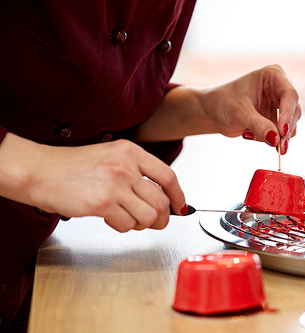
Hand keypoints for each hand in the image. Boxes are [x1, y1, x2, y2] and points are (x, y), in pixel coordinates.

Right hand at [0, 134, 185, 231]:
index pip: (168, 176)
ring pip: (148, 216)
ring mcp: (114, 185)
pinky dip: (122, 227)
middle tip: (154, 222)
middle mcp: (126, 166)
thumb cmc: (72, 166)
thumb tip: (162, 195)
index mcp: (131, 152)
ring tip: (127, 218)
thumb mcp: (111, 157)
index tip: (180, 207)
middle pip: (162, 201)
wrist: (40, 171)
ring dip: (142, 224)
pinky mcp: (102, 203)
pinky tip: (110, 218)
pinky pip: (127, 225)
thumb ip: (136, 172)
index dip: (178, 196)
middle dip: (162, 218)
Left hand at [201, 64, 300, 153]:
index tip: (282, 132)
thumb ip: (259, 125)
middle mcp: (279, 88)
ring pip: (290, 125)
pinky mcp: (275, 119)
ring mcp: (278, 104)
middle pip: (294, 111)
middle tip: (278, 148)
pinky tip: (248, 134)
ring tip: (249, 135)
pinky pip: (280, 134)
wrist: (212, 110)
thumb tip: (276, 140)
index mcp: (273, 75)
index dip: (288, 114)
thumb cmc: (223, 102)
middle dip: (285, 131)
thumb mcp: (239, 112)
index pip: (290, 94)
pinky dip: (267, 139)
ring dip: (274, 137)